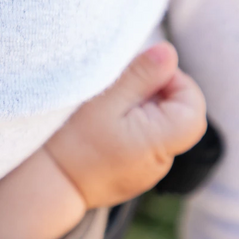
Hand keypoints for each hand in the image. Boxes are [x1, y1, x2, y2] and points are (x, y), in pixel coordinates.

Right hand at [44, 42, 206, 208]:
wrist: (44, 186)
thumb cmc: (71, 141)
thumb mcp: (104, 99)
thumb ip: (141, 74)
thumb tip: (170, 52)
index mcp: (160, 142)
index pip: (193, 106)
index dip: (174, 81)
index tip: (141, 73)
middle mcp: (160, 163)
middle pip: (176, 114)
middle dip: (152, 92)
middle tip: (116, 87)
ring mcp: (146, 172)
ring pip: (157, 127)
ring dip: (137, 108)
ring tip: (104, 107)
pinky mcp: (131, 175)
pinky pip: (141, 141)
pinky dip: (127, 126)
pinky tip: (100, 126)